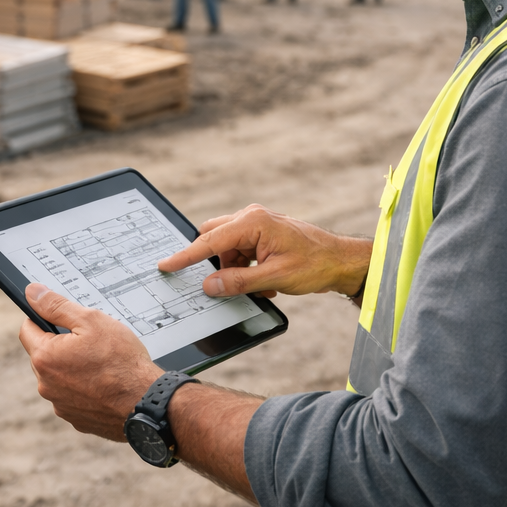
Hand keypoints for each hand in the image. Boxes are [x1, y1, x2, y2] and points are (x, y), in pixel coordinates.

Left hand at [19, 283, 261, 502]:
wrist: (145, 401)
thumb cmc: (121, 360)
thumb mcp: (91, 320)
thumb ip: (57, 306)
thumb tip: (32, 292)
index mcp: (45, 357)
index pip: (27, 329)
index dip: (43, 319)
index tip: (62, 318)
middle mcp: (46, 385)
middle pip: (44, 355)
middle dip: (62, 345)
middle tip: (91, 341)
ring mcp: (60, 405)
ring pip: (59, 377)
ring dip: (73, 368)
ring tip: (102, 363)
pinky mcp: (75, 419)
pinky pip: (73, 397)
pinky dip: (85, 389)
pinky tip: (106, 383)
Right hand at [157, 204, 370, 299]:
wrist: (341, 261)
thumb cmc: (315, 264)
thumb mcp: (274, 278)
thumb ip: (238, 282)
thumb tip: (209, 285)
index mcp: (254, 222)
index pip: (210, 241)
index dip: (186, 256)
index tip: (165, 265)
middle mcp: (252, 218)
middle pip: (214, 240)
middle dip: (216, 266)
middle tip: (221, 286)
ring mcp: (257, 225)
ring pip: (227, 251)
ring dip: (236, 272)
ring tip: (260, 288)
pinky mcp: (262, 235)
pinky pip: (240, 254)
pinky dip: (246, 271)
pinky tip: (266, 284)